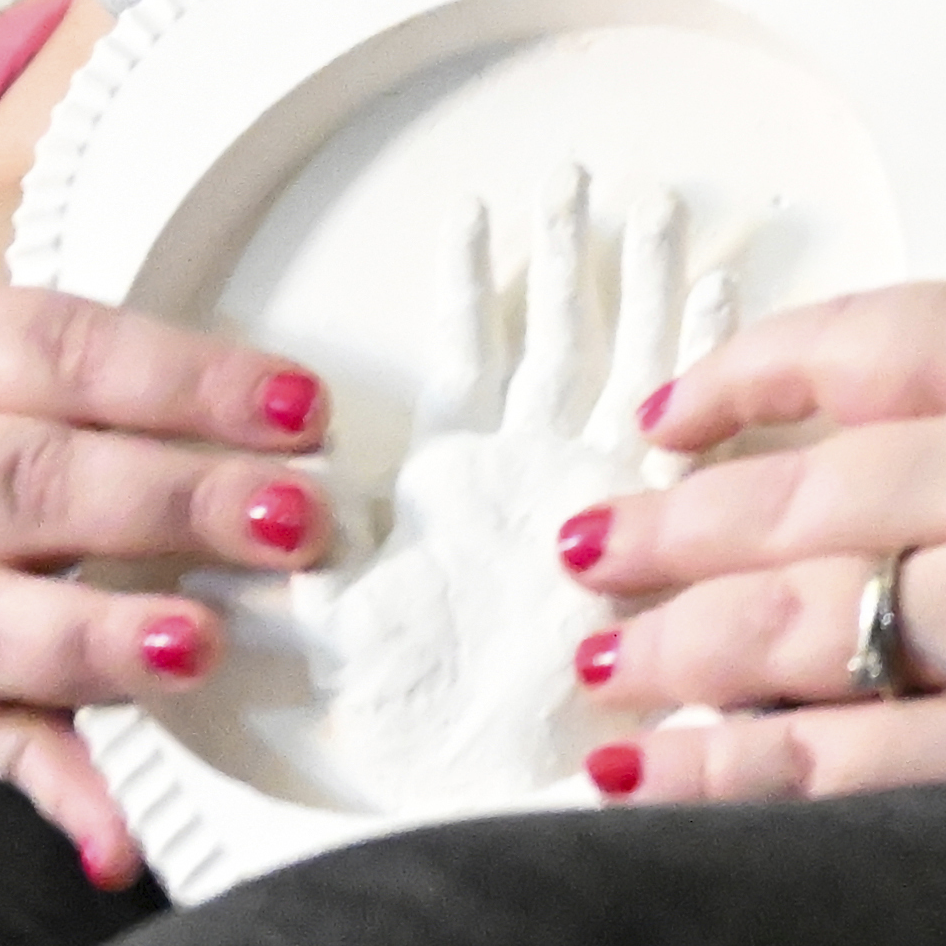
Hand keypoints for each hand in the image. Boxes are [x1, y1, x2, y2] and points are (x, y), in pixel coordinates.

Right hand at [0, 284, 334, 883]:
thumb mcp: (12, 371)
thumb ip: (126, 397)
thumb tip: (290, 422)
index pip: (57, 351)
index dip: (183, 379)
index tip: (299, 410)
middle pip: (21, 481)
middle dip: (165, 503)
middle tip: (290, 524)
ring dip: (99, 642)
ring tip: (199, 651)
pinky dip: (56, 790)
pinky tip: (121, 833)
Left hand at [287, 171, 733, 810]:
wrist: (482, 770)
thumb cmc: (412, 708)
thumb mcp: (330, 623)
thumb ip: (286, 564)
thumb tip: (218, 511)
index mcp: (460, 471)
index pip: (465, 347)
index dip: (469, 280)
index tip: (473, 208)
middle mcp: (531, 462)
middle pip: (554, 328)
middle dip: (568, 251)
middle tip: (582, 175)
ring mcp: (592, 478)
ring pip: (622, 352)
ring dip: (639, 279)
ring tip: (656, 205)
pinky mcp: (640, 506)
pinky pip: (679, 413)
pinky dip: (709, 350)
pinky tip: (727, 293)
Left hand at [560, 281, 945, 870]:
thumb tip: (768, 464)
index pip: (863, 338)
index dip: (743, 374)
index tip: (663, 416)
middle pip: (798, 496)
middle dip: (665, 530)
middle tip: (582, 547)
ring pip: (794, 627)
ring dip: (671, 647)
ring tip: (594, 659)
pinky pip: (833, 760)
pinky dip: (725, 769)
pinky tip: (650, 774)